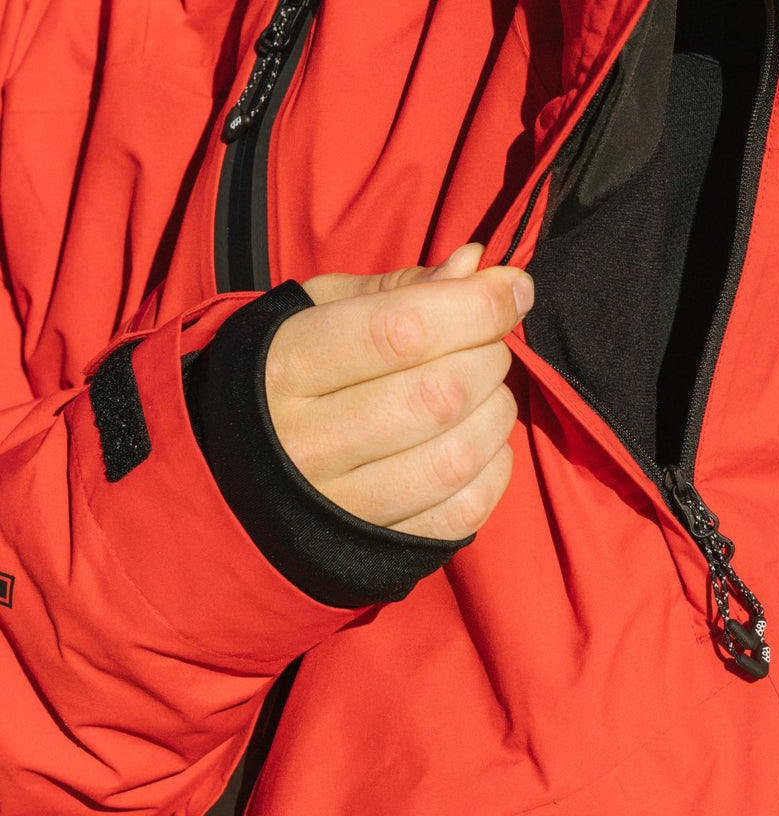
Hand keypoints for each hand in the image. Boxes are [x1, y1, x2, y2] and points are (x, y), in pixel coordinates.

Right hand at [264, 245, 532, 540]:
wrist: (227, 473)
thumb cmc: (287, 373)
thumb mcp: (319, 311)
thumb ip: (400, 289)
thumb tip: (478, 266)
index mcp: (286, 367)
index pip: (400, 331)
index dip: (475, 306)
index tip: (513, 287)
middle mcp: (303, 442)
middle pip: (436, 395)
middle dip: (488, 355)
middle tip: (487, 340)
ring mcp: (336, 506)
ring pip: (455, 457)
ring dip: (496, 412)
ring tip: (487, 388)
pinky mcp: (372, 549)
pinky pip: (461, 513)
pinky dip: (493, 469)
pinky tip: (480, 441)